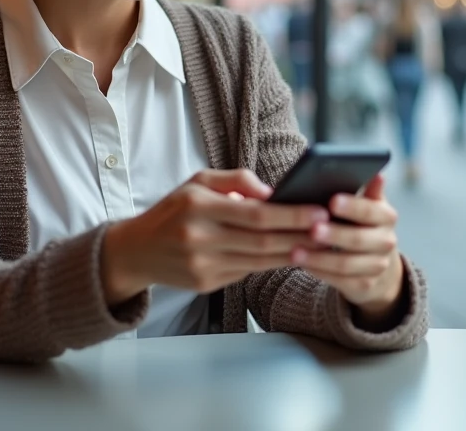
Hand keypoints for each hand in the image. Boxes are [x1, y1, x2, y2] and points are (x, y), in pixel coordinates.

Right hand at [101, 169, 327, 304]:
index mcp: (198, 206)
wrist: (136, 250)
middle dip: (301, 236)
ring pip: (259, 261)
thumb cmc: (173, 210)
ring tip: (319, 245)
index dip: (292, 215)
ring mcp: (201, 265)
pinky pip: (246, 273)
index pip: (256, 214)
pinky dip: (271, 264)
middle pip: (263, 241)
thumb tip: (273, 192)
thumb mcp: (197, 182)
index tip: (320, 211)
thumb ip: (236, 180)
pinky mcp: (205, 284)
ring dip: (292, 254)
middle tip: (330, 230)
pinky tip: (290, 256)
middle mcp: (199, 238)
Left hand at [289, 173, 404, 326]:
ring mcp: (377, 266)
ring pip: (347, 264)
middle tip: (312, 228)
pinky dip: (319, 272)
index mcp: (386, 217)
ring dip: (320, 258)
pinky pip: (340, 281)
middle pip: (359, 239)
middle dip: (334, 234)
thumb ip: (368, 190)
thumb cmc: (363, 224)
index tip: (332, 200)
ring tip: (295, 250)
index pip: (371, 211)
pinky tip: (302, 263)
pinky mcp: (365, 286)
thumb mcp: (368, 205)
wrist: (378, 263)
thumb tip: (377, 172)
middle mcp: (386, 242)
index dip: (353, 206)